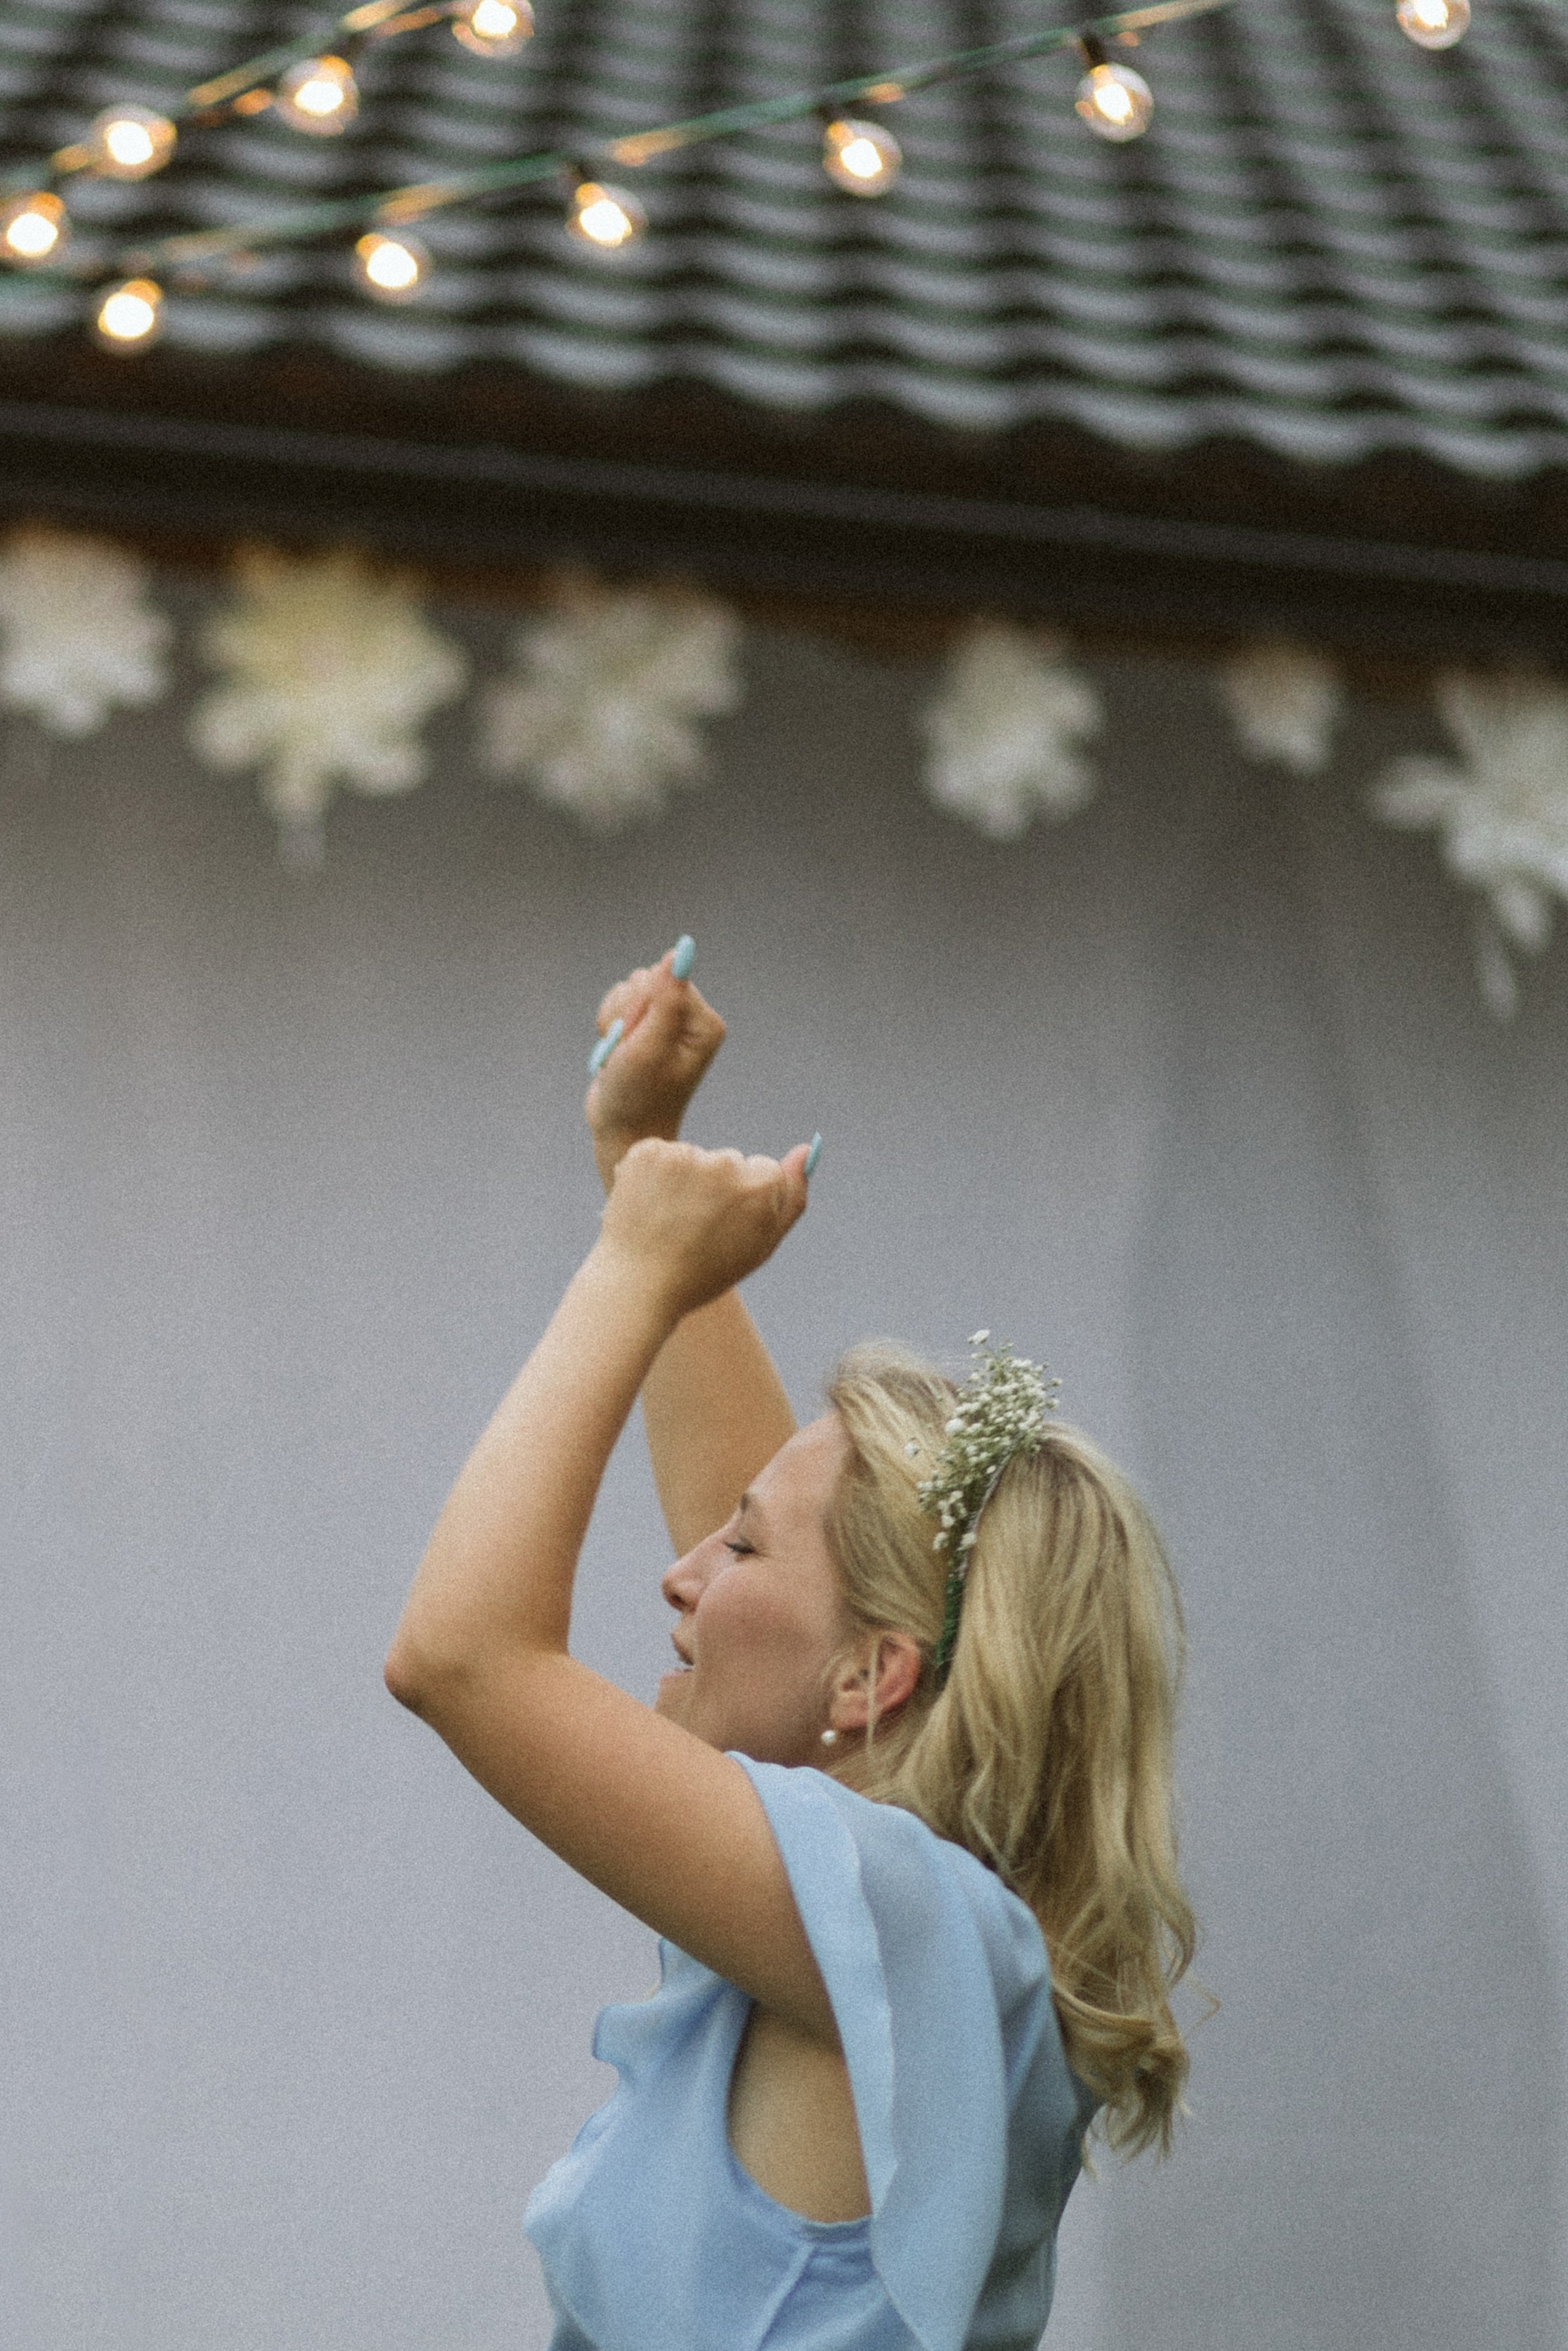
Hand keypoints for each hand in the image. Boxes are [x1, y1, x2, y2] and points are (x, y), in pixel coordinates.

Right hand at [586, 948, 725, 1188]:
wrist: (620, 1130)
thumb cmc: (637, 1096)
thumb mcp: (649, 1047)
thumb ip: (665, 999)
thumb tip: (678, 953)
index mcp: (704, 1024)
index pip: (667, 979)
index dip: (643, 1006)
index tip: (640, 1038)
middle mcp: (689, 1019)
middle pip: (646, 980)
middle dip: (627, 1013)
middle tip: (629, 1051)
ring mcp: (667, 1022)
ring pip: (628, 990)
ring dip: (615, 1021)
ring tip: (622, 1055)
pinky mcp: (645, 1026)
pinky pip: (617, 1002)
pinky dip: (608, 1026)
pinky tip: (616, 1053)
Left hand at [596, 1139, 811, 1321]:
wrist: (637, 1286)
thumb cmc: (705, 1272)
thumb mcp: (761, 1245)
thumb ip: (792, 1197)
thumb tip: (805, 1149)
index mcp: (761, 1185)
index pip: (765, 1171)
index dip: (744, 1203)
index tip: (725, 1227)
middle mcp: (725, 1162)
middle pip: (731, 1161)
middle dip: (716, 1186)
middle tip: (693, 1228)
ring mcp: (684, 1155)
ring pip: (694, 1157)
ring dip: (683, 1180)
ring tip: (668, 1220)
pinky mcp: (647, 1152)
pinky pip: (661, 1153)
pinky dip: (653, 1175)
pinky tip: (648, 1206)